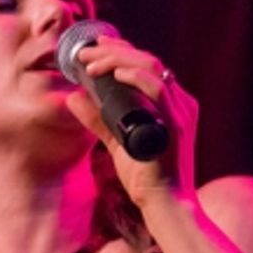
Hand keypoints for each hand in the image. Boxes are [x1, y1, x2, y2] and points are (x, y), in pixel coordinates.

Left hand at [64, 35, 199, 208]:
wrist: (166, 204)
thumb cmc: (145, 177)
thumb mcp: (116, 141)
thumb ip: (97, 119)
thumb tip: (73, 97)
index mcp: (170, 103)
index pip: (147, 66)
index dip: (120, 51)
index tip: (93, 48)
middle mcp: (179, 102)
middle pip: (148, 60)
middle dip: (114, 50)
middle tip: (84, 53)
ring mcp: (179, 110)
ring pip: (152, 66)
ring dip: (118, 59)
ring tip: (91, 62)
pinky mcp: (175, 123)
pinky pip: (158, 89)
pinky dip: (135, 76)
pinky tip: (116, 72)